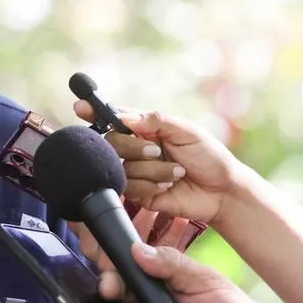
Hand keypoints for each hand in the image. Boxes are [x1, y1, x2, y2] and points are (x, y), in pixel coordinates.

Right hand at [72, 102, 242, 224]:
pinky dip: (150, 185)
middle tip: (157, 150)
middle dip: (134, 147)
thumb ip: (156, 121)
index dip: (94, 112)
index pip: (114, 117)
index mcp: (145, 128)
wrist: (221, 192)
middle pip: (111, 143)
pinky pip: (129, 188)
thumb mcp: (187, 131)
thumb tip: (124, 117)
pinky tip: (168, 184)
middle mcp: (136, 148)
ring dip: (152, 170)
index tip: (81, 108)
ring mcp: (135, 171)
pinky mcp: (138, 193)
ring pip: (121, 167)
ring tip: (176, 172)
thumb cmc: (208, 157)